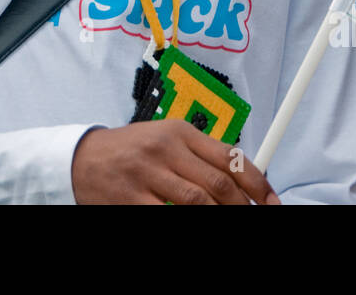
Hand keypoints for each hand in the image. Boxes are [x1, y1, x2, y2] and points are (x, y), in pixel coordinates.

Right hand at [71, 119, 279, 204]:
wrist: (83, 158)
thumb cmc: (131, 150)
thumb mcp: (167, 139)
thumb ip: (200, 154)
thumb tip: (244, 177)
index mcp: (180, 131)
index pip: (231, 157)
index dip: (258, 184)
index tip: (272, 202)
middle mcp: (166, 149)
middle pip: (219, 184)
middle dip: (243, 208)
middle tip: (253, 217)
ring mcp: (147, 174)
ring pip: (198, 203)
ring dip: (220, 217)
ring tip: (230, 223)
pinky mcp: (131, 198)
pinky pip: (167, 216)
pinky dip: (185, 222)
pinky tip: (193, 223)